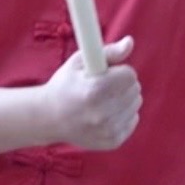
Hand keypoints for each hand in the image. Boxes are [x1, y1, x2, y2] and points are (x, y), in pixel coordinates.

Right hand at [38, 35, 140, 150]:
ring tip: (104, 100)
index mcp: (95, 90)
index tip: (108, 74)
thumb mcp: (80, 62)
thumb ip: (108, 52)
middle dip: (123, 85)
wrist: (49, 118)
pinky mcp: (112, 141)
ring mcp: (108, 130)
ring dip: (124, 100)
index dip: (120, 71)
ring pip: (135, 106)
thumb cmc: (64, 85)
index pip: (130, 75)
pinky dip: (124, 115)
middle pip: (135, 90)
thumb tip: (130, 42)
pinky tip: (107, 113)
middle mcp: (103, 112)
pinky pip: (133, 121)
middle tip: (105, 87)